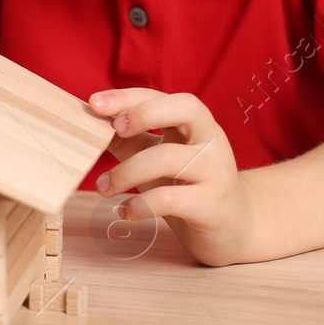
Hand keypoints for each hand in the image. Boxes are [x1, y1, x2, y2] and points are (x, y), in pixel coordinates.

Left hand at [88, 88, 255, 266]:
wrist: (234, 227)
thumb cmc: (187, 186)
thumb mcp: (156, 158)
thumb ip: (128, 139)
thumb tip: (89, 122)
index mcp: (195, 124)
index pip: (163, 97)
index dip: (129, 97)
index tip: (94, 103)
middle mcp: (210, 140)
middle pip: (185, 109)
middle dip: (144, 113)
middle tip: (114, 130)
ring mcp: (215, 171)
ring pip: (167, 158)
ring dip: (126, 172)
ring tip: (103, 187)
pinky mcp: (211, 205)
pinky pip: (170, 198)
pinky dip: (140, 205)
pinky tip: (126, 212)